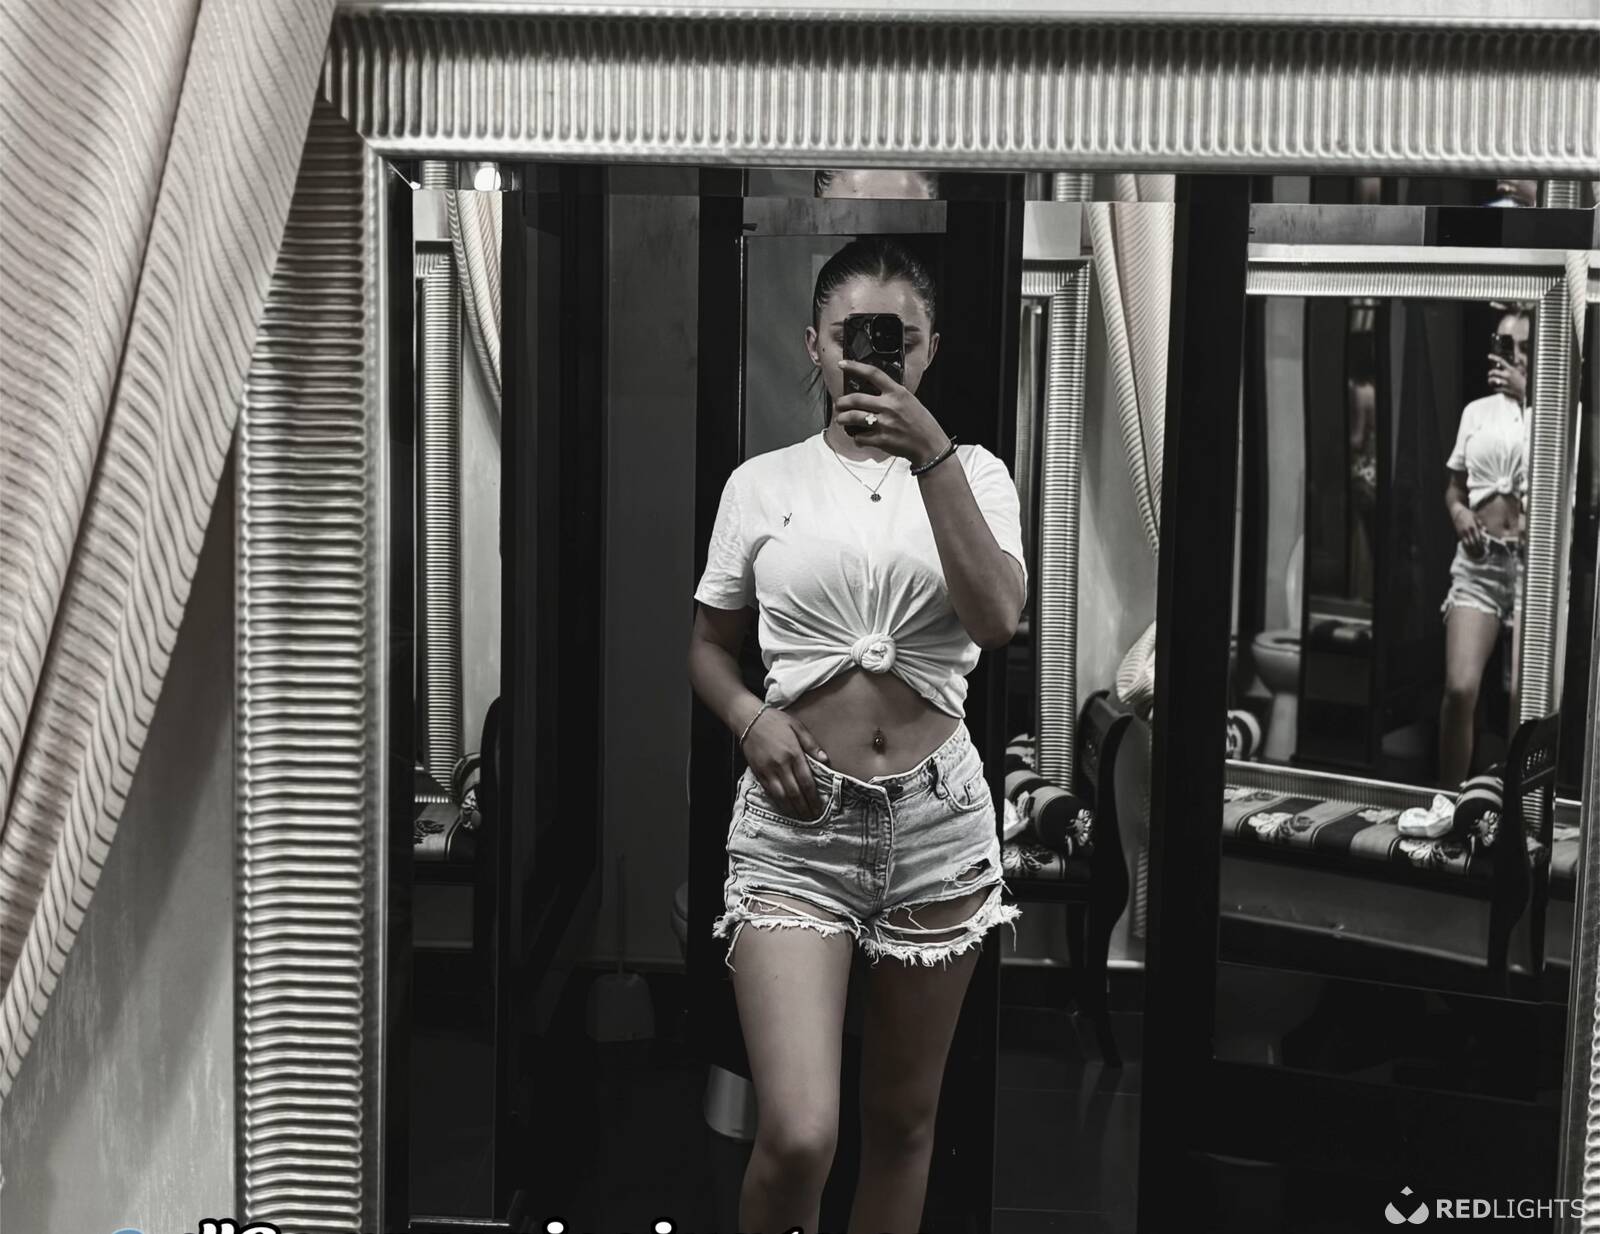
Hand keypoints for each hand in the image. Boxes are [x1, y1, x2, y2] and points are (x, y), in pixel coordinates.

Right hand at [740, 706, 830, 819]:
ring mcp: (768, 771)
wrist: (749, 719)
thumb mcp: (798, 727)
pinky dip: (779, 803)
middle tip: (813, 817)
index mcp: (793, 753)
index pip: (806, 781)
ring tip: (801, 818)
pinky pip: (770, 793)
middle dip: (805, 807)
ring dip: (792, 810)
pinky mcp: (758, 773)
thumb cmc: (775, 721)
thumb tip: (825, 760)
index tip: (820, 807)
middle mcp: (781, 765)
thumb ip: (812, 745)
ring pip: (782, 796)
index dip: (814, 797)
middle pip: (795, 793)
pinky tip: (786, 809)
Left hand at [832, 361, 949, 464]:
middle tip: (839, 405)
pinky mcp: (882, 440)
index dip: (855, 367)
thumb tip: (870, 392)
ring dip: (842, 419)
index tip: (842, 364)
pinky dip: (856, 438)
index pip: (873, 374)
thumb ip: (891, 395)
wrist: (929, 444)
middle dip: (841, 402)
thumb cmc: (920, 422)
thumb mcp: (909, 400)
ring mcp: (885, 423)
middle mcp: (889, 406)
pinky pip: (860, 437)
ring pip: (853, 417)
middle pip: (856, 399)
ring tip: (841, 420)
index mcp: (897, 393)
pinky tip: (859, 437)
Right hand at [1453, 505, 1486, 555]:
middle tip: (1480, 554)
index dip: (1481, 545)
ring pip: (1467, 544)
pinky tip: (1468, 549)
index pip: (1478, 538)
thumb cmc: (1467, 513)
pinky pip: (1462, 542)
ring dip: (1471, 549)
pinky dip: (1465, 546)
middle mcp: (1467, 531)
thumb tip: (1485, 530)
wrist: (1456, 511)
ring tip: (1475, 554)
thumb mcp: (1476, 517)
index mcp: (1473, 527)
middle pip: (1473, 543)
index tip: (1484, 549)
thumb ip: (1480, 524)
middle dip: (1477, 549)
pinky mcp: (1458, 533)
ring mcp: (1462, 533)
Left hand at [1487, 352, 1526, 403]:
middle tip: (1490, 374)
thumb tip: (1520, 354)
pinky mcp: (1504, 390)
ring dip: (1490, 381)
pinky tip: (1497, 388)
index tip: (1489, 356)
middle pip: (1494, 371)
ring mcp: (1505, 383)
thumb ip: (1523, 361)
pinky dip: (1495, 388)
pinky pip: (1495, 388)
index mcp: (1512, 370)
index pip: (1502, 361)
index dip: (1495, 358)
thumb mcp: (1526, 369)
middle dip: (1490, 372)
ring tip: (1491, 381)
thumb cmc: (1526, 381)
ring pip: (1492, 380)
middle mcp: (1507, 375)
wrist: (1527, 392)